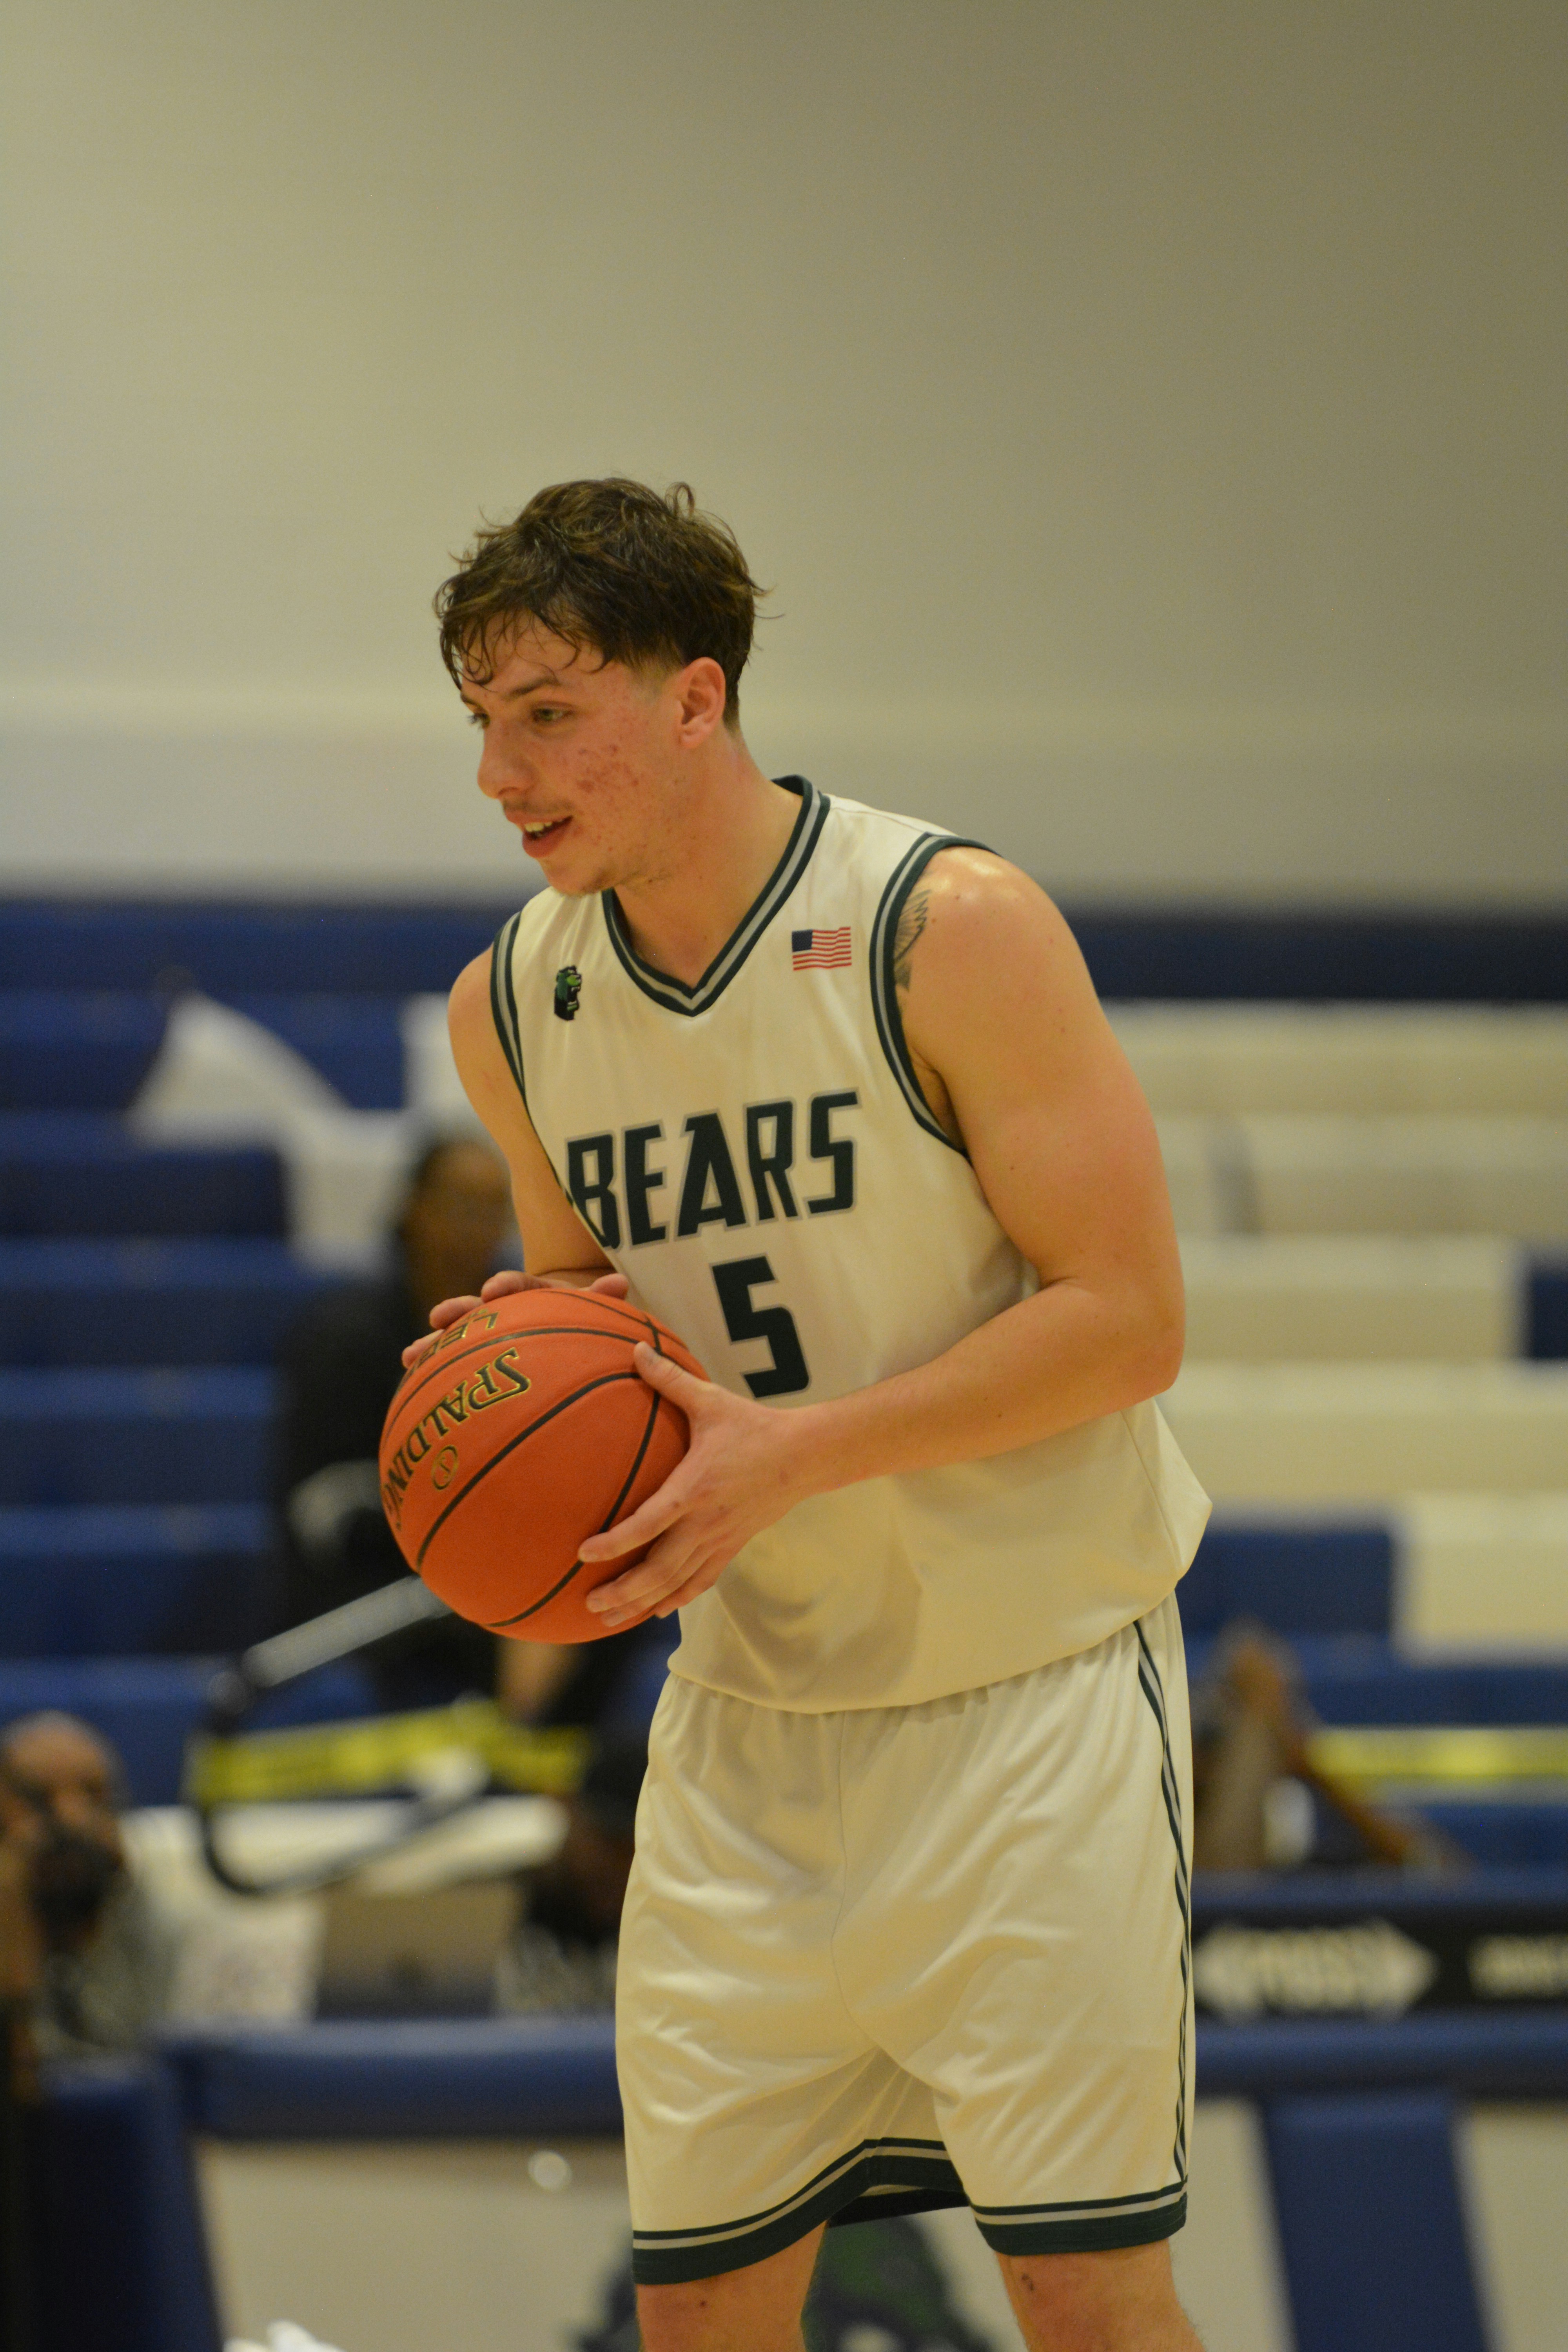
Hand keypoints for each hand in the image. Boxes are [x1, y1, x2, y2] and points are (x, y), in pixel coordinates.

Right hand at [401, 1268, 629, 1366]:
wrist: (583, 1340)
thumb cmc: (590, 1323)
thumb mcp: (596, 1312)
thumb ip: (602, 1299)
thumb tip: (618, 1282)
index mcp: (536, 1297)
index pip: (519, 1287)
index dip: (506, 1287)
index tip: (492, 1290)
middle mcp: (509, 1314)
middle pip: (480, 1311)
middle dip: (458, 1314)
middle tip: (437, 1317)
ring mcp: (494, 1339)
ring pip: (461, 1341)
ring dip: (436, 1347)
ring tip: (409, 1356)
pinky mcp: (485, 1364)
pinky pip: (459, 1371)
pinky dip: (437, 1377)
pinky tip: (412, 1391)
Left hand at [578, 1347, 818, 1627]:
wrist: (804, 1456)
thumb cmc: (753, 1426)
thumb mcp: (711, 1400)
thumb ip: (669, 1378)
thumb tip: (635, 1348)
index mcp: (695, 1488)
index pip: (650, 1523)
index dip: (617, 1542)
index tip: (584, 1553)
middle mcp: (706, 1522)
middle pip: (661, 1569)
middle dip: (623, 1592)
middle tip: (588, 1604)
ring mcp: (720, 1540)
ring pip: (677, 1583)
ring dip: (642, 1604)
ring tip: (607, 1619)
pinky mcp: (732, 1547)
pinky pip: (700, 1582)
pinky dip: (675, 1599)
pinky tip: (654, 1612)